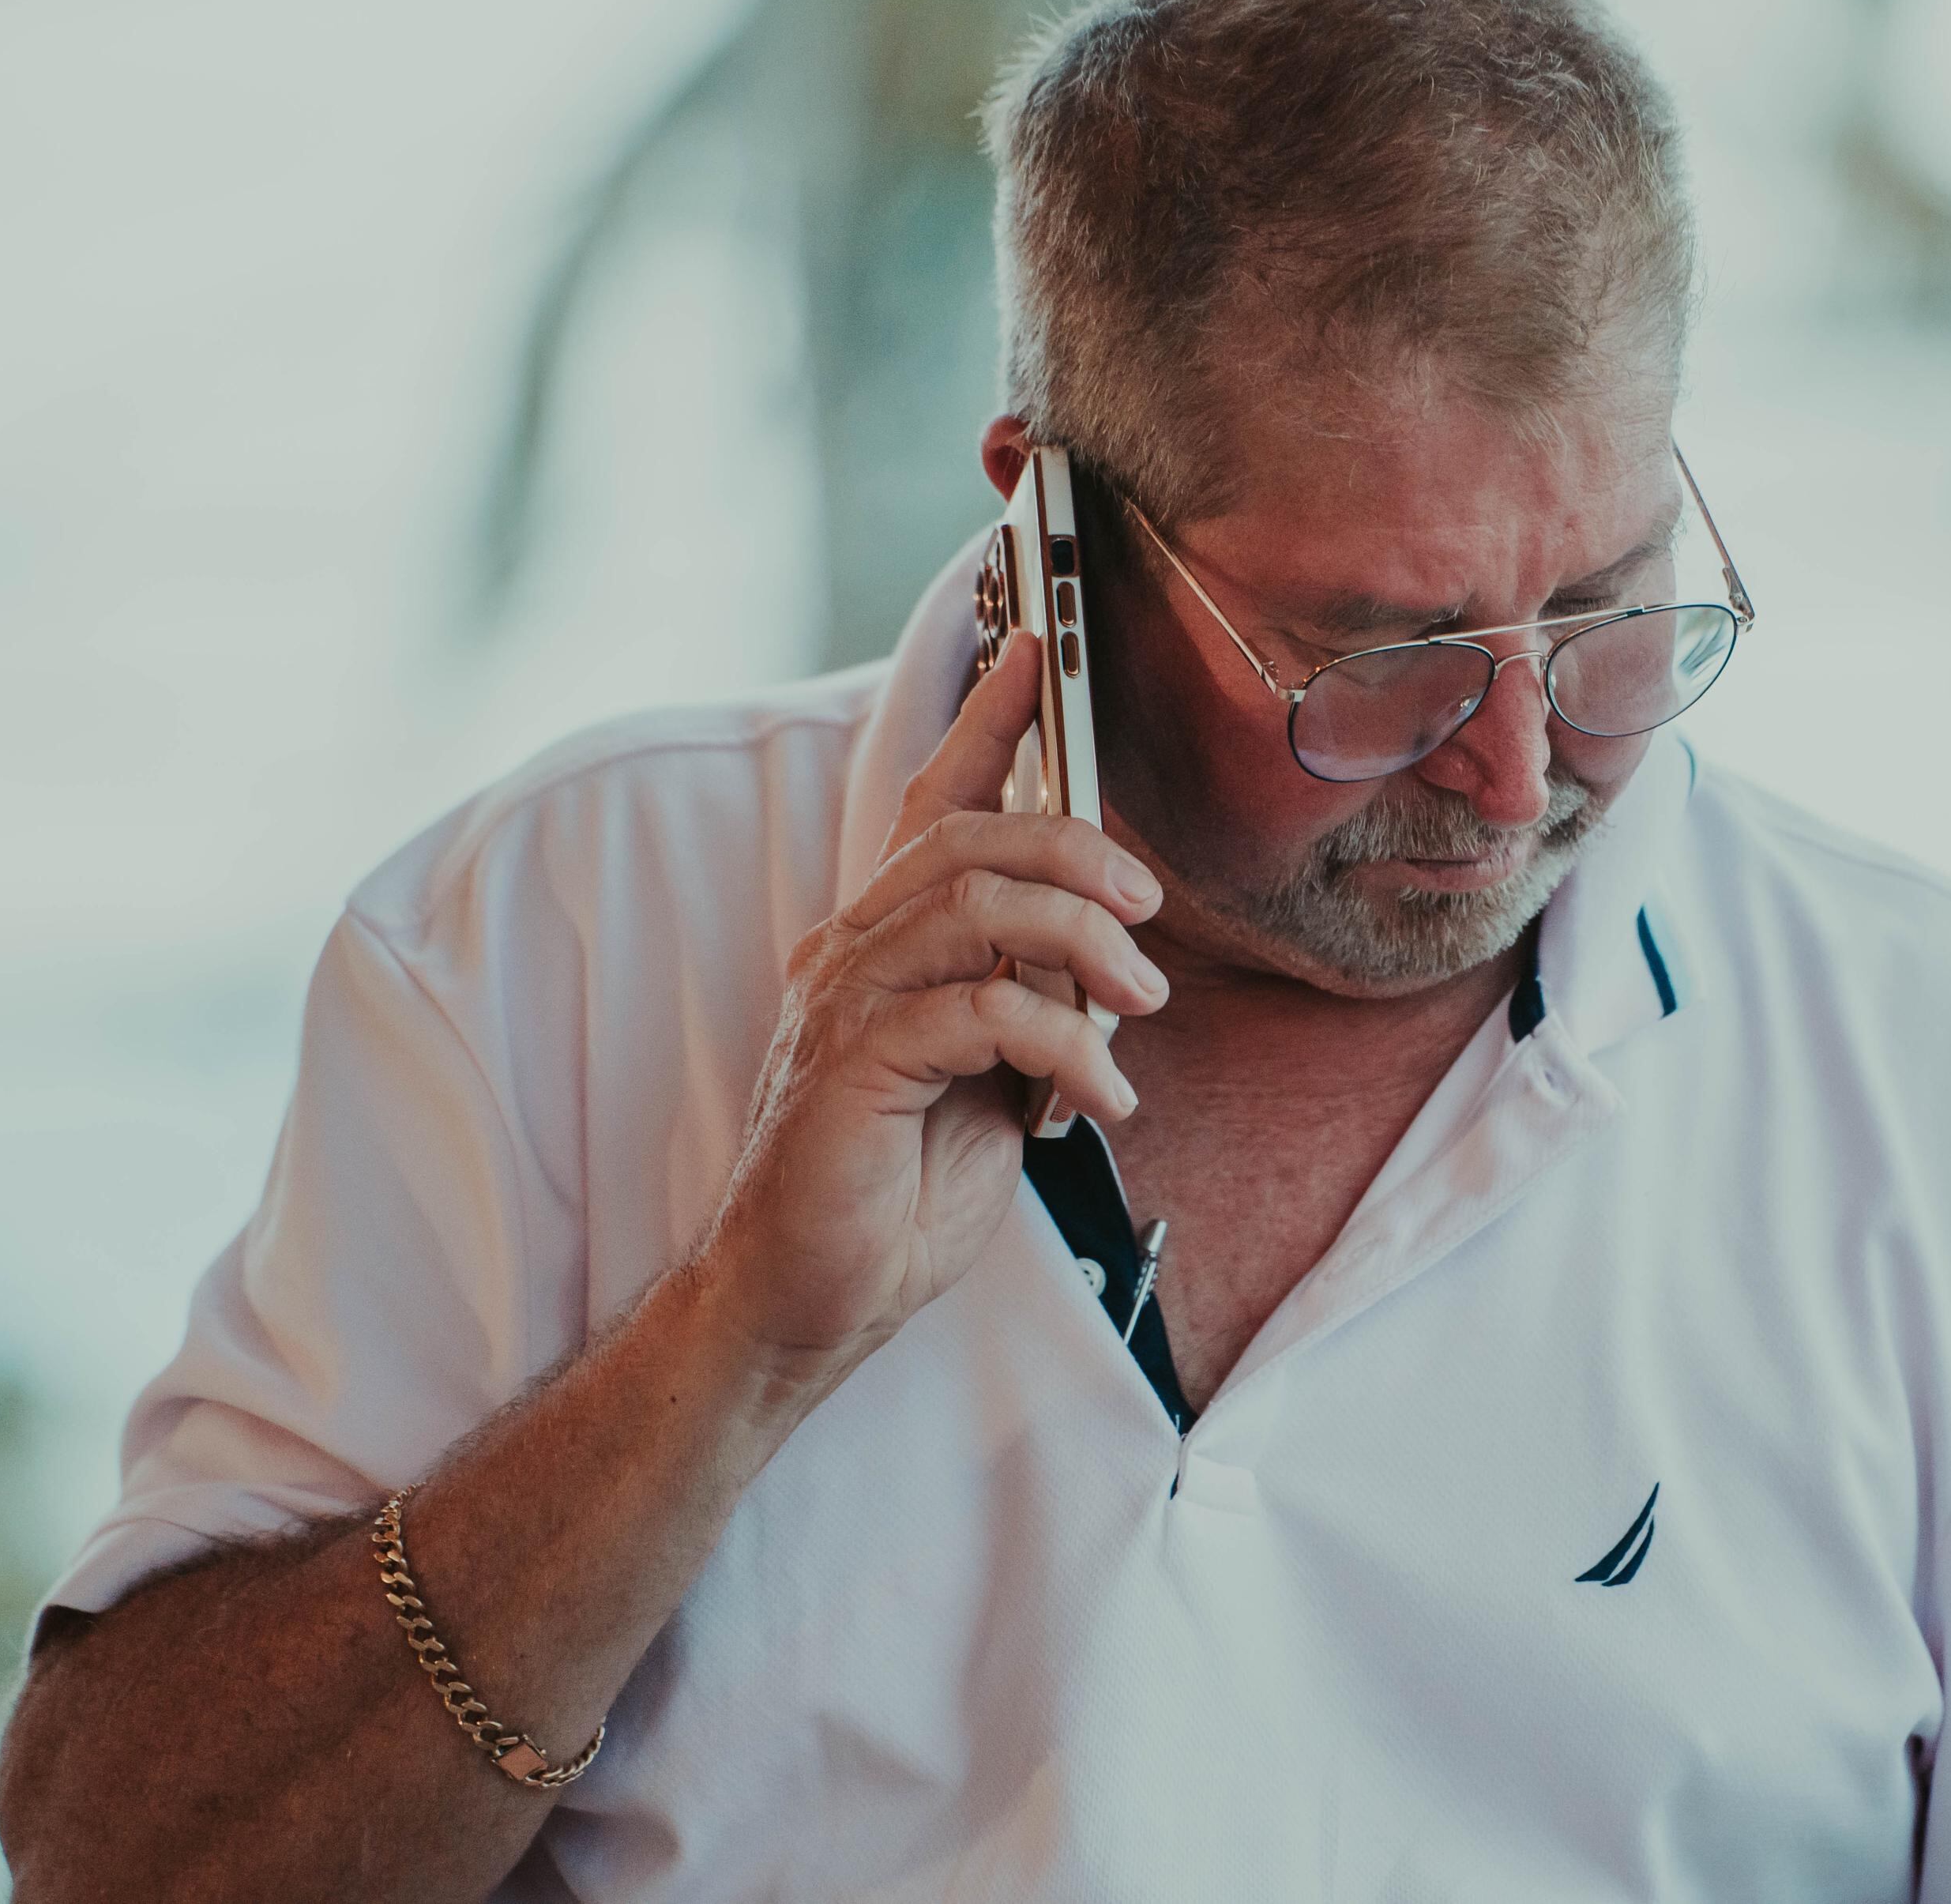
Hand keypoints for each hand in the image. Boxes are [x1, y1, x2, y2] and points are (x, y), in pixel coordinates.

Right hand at [702, 632, 1167, 1376]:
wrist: (806, 1301)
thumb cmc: (895, 1190)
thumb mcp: (993, 1081)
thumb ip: (1034, 1004)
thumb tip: (1110, 956)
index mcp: (882, 942)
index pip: (935, 804)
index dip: (986, 721)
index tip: (1038, 650)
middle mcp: (851, 952)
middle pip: (969, 840)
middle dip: (1073, 848)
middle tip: (1144, 905)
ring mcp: (844, 1004)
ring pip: (975, 907)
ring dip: (1081, 943)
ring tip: (1139, 1003)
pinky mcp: (853, 1067)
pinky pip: (979, 1012)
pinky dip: (1063, 1044)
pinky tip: (1102, 1097)